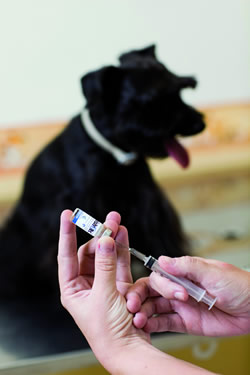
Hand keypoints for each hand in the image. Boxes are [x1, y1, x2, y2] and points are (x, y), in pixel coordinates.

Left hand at [58, 210, 148, 371]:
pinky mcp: (121, 286)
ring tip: (116, 221)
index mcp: (73, 289)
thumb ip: (105, 266)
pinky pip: (120, 262)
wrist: (128, 349)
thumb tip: (104, 240)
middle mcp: (87, 285)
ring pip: (105, 255)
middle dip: (98, 235)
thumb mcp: (104, 295)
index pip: (66, 255)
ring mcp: (104, 284)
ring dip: (111, 238)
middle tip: (108, 220)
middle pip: (89, 252)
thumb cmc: (108, 330)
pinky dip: (122, 249)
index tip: (67, 215)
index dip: (67, 234)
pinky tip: (123, 235)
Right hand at [127, 256, 249, 336]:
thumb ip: (187, 266)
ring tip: (137, 319)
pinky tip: (145, 325)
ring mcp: (181, 305)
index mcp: (185, 272)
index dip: (160, 284)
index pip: (160, 274)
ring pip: (154, 306)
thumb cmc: (239, 286)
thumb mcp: (213, 272)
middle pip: (151, 290)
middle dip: (140, 296)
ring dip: (143, 311)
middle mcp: (179, 287)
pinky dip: (153, 324)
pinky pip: (165, 323)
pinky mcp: (186, 322)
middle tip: (134, 305)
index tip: (176, 293)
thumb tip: (163, 260)